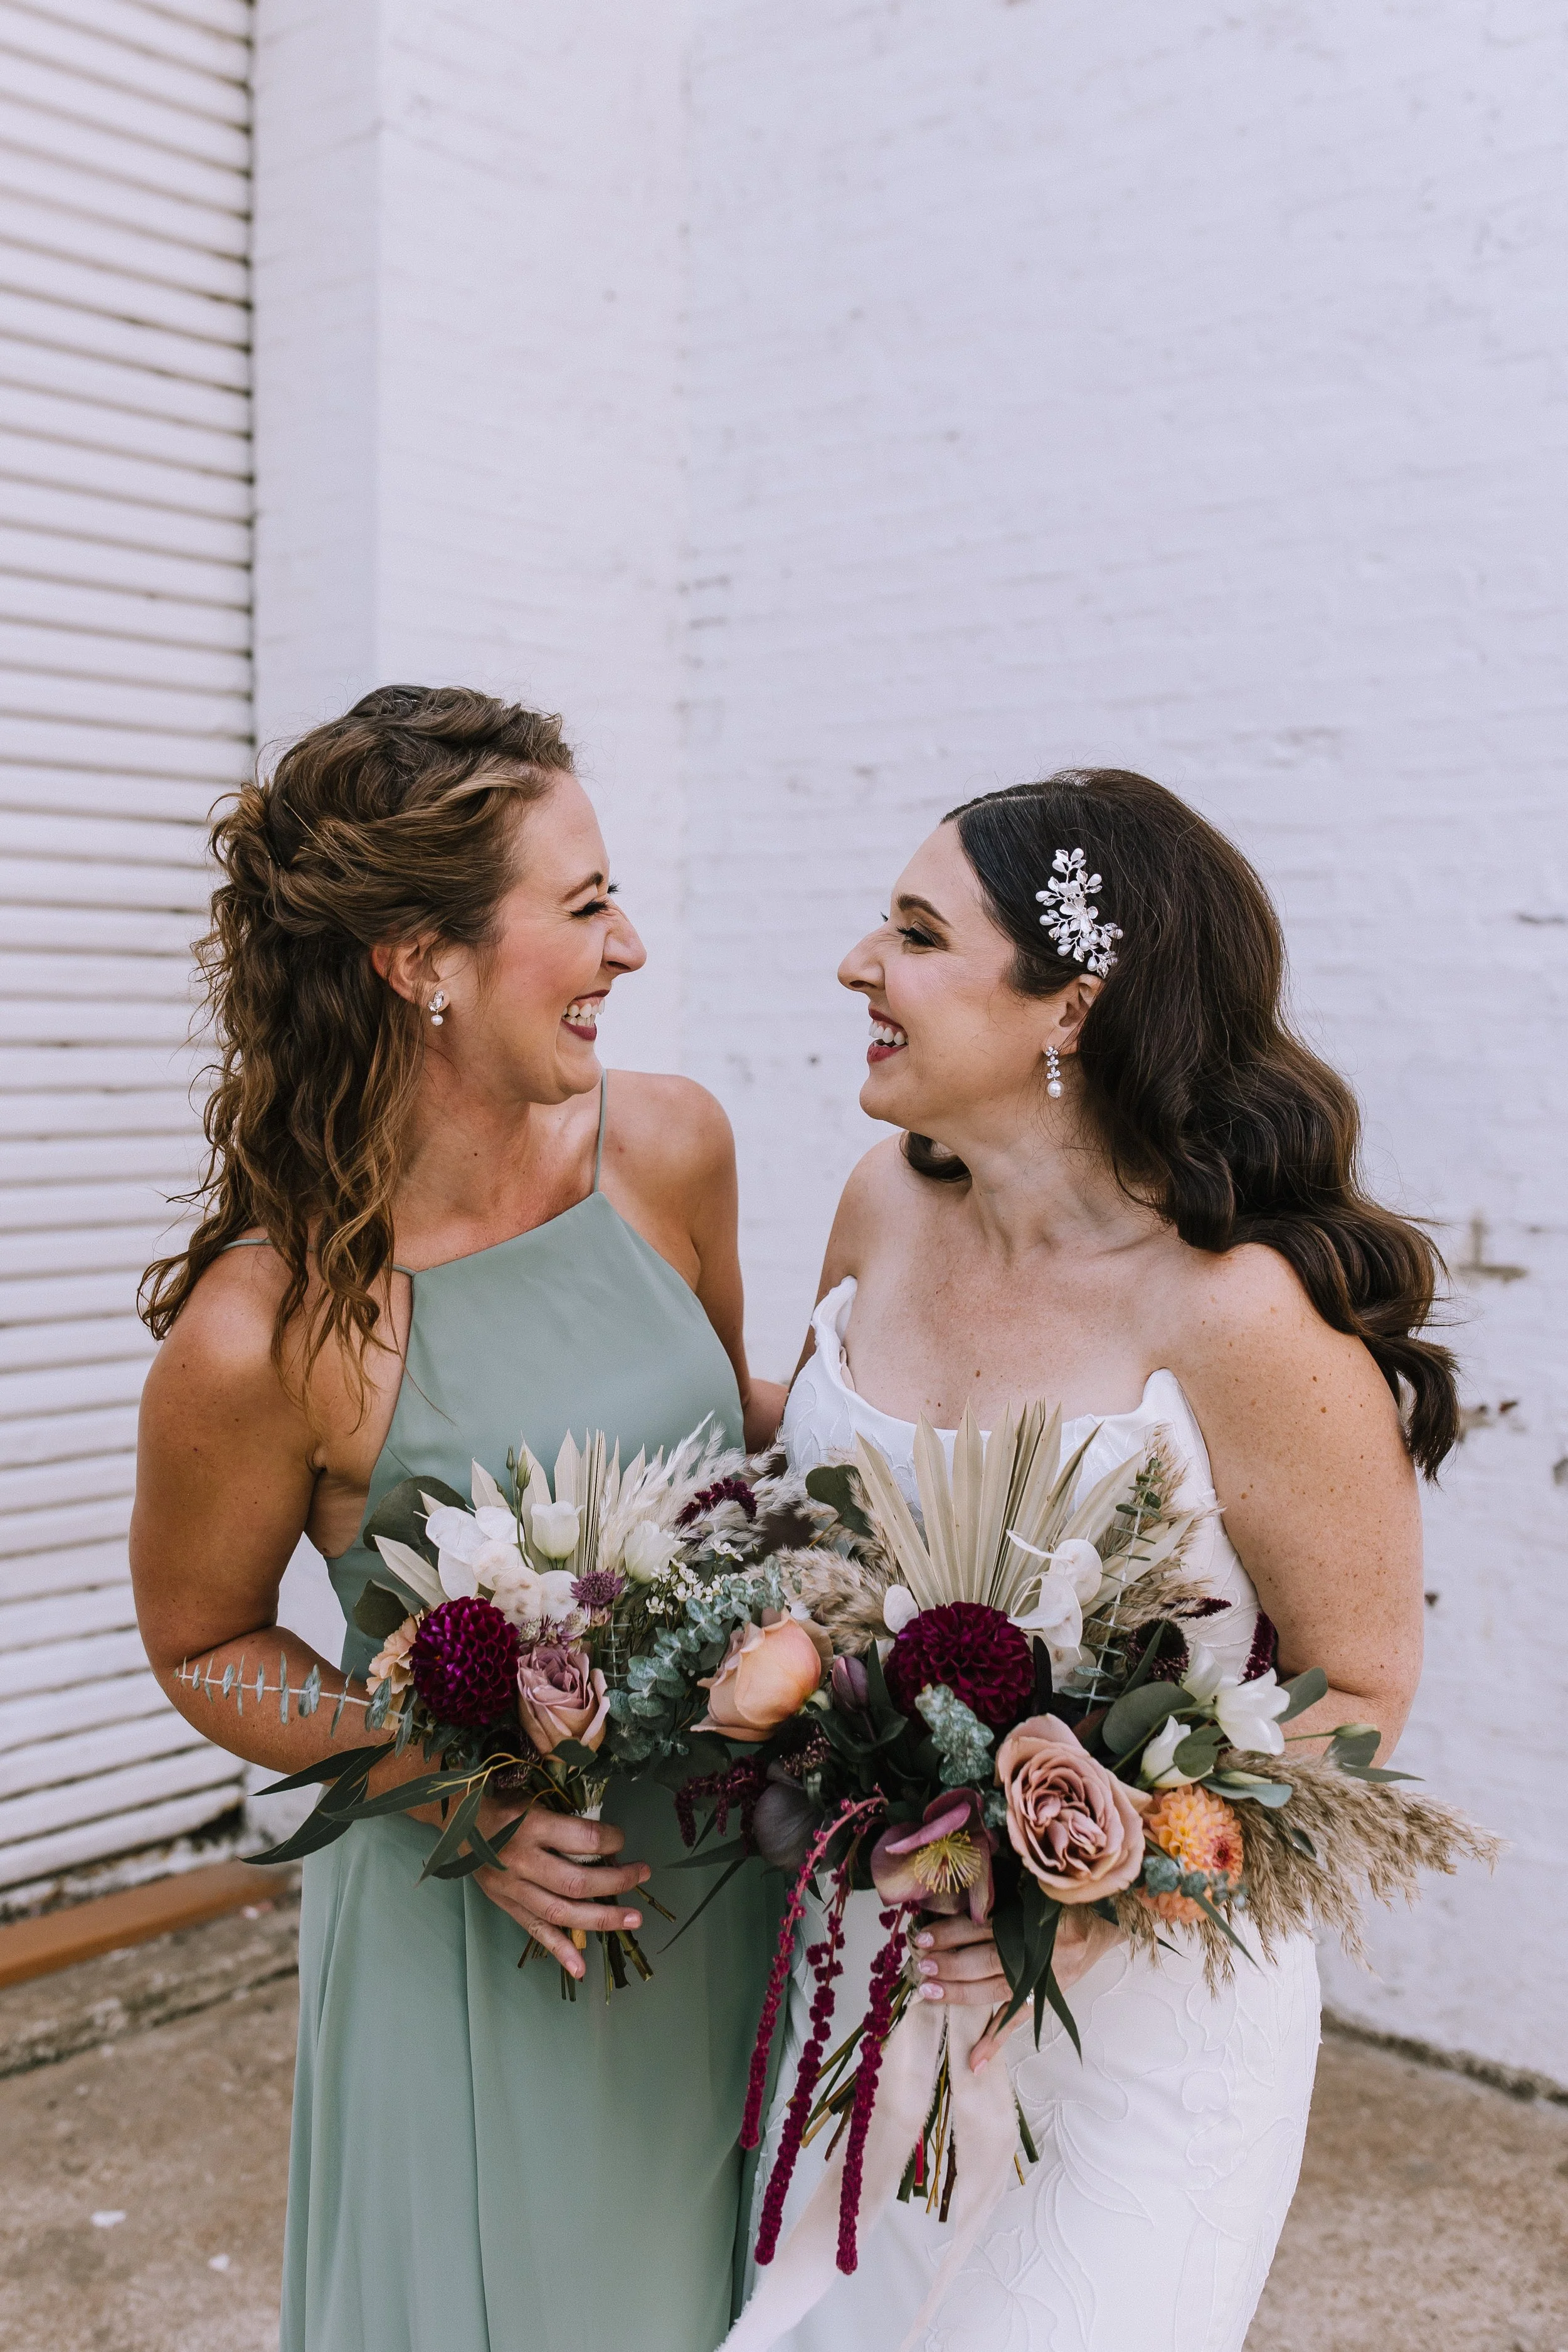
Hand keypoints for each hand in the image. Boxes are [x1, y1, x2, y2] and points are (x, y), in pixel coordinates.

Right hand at [472, 1798, 649, 1979]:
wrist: (459, 1821)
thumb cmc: (504, 1803)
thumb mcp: (534, 1796)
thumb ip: (566, 1816)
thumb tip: (607, 1837)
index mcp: (531, 1826)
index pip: (583, 1839)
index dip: (611, 1840)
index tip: (622, 1839)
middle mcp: (521, 1861)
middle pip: (576, 1882)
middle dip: (616, 1882)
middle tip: (643, 1875)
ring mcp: (512, 1888)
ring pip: (561, 1912)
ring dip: (601, 1918)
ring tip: (633, 1919)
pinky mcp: (505, 1905)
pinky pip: (535, 1931)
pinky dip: (559, 1951)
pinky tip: (581, 1968)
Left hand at [911, 1907, 1125, 2070]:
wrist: (1103, 1923)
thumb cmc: (1061, 1904)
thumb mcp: (1033, 1895)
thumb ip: (1001, 1905)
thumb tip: (960, 1910)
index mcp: (1030, 1922)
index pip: (983, 1928)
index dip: (951, 1932)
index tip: (923, 1937)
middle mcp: (1035, 1952)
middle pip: (986, 1959)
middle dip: (951, 1963)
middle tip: (923, 1965)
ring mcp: (1041, 1979)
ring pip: (995, 1988)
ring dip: (961, 1992)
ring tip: (931, 1991)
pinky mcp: (1046, 1998)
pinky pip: (1017, 2021)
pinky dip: (995, 2041)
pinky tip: (974, 2060)